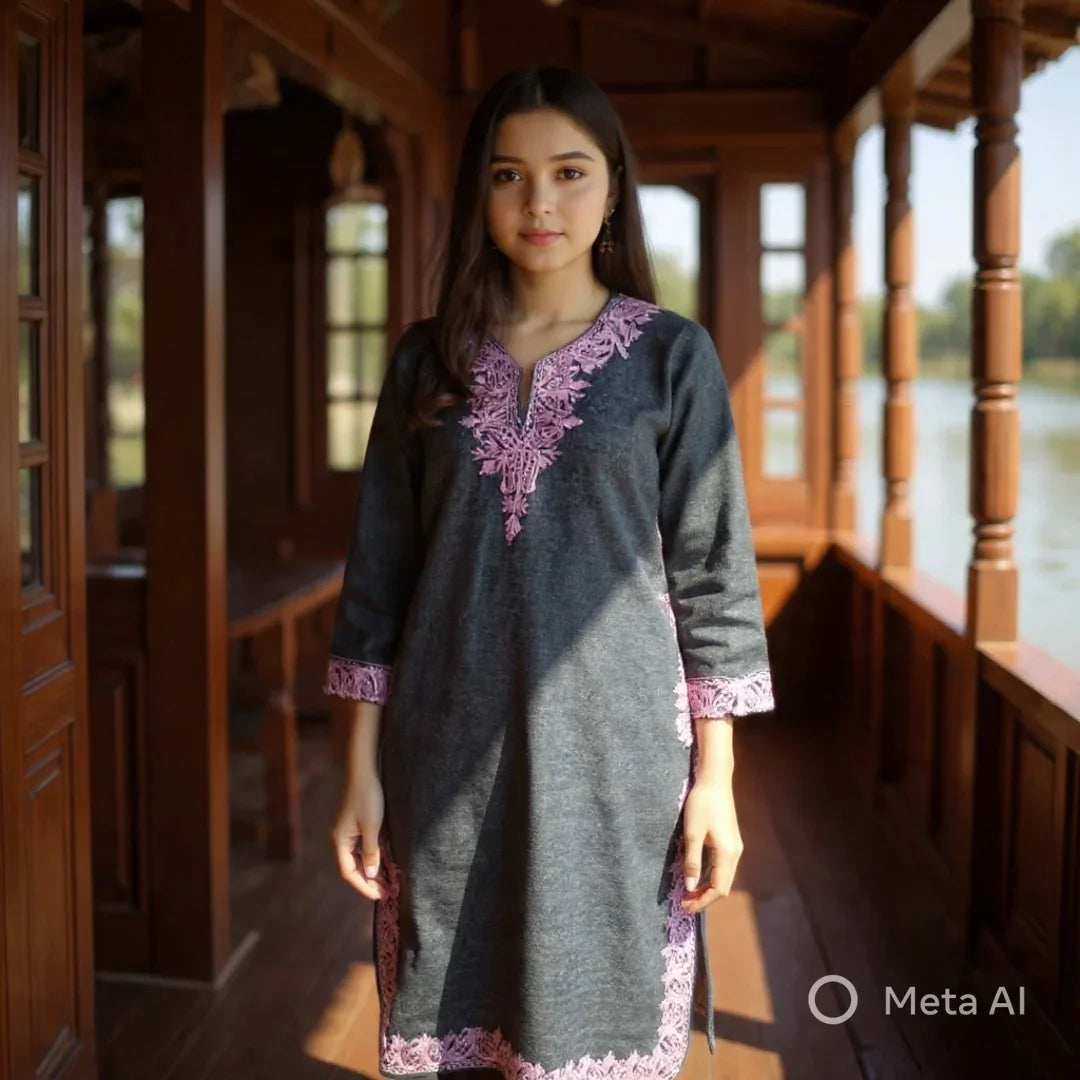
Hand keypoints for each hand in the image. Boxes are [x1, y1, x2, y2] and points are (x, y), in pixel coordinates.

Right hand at [330, 770, 388, 900]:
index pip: (348, 872)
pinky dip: (372, 859)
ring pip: (358, 859)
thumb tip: (370, 875)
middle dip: (368, 882)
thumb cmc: (367, 797)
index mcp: (340, 841)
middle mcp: (340, 839)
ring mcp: (347, 833)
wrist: (364, 771)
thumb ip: (371, 852)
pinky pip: (362, 849)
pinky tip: (384, 865)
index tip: (378, 896)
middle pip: (352, 868)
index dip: (363, 886)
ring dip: (371, 872)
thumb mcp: (372, 826)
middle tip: (386, 892)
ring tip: (387, 882)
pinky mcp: (355, 826)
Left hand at [680, 777, 742, 912]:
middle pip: (723, 886)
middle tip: (685, 903)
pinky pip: (723, 867)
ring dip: (708, 888)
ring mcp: (735, 847)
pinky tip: (698, 876)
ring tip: (689, 893)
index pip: (718, 889)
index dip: (702, 901)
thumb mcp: (692, 833)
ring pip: (724, 877)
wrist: (715, 780)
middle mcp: (735, 853)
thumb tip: (691, 887)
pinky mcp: (730, 841)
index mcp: (727, 854)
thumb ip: (692, 862)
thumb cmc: (702, 804)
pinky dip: (711, 876)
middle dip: (705, 898)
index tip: (685, 907)